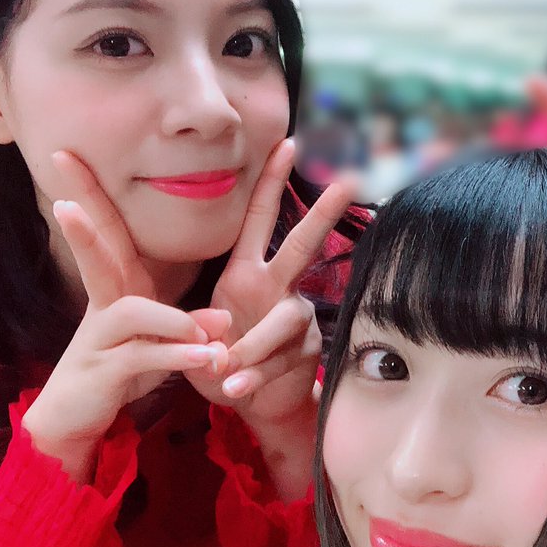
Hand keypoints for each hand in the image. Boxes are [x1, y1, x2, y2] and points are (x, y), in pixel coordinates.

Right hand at [22, 151, 226, 482]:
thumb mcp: (156, 343)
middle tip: (62, 197)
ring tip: (209, 337)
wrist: (77, 419)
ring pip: (132, 311)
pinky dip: (180, 357)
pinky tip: (207, 360)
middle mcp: (103, 306)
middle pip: (94, 254)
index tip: (66, 153)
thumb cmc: (120, 369)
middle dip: (82, 224)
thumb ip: (187, 326)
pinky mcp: (105, 373)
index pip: (106, 232)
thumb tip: (222, 318)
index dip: (89, 193)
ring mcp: (100, 339)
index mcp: (117, 289)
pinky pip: (143, 358)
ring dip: (175, 320)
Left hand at [200, 140, 354, 420]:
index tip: (289, 144)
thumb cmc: (220, 360)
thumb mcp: (197, 335)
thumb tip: (214, 336)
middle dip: (324, 213)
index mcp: (247, 273)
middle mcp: (277, 288)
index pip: (260, 219)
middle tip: (349, 182)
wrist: (251, 402)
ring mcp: (296, 317)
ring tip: (225, 371)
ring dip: (252, 347)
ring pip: (283, 320)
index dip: (272, 182)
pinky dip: (253, 376)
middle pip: (302, 244)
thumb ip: (199, 327)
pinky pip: (279, 360)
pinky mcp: (306, 351)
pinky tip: (236, 388)